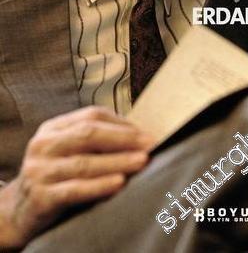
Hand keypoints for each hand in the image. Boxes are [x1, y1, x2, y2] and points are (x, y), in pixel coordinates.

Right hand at [0, 106, 153, 249]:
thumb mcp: (67, 151)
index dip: (122, 123)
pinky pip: (75, 189)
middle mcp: (43, 144)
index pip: (92, 116)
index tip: (147, 132)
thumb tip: (139, 136)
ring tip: (142, 161)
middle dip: (124, 139)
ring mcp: (39, 170)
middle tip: (150, 144)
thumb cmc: (55, 177)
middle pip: (89, 134)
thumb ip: (95, 141)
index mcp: (53, 127)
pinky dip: (100, 185)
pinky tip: (119, 183)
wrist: (18, 212)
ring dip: (118, 161)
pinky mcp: (40, 197)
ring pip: (85, 162)